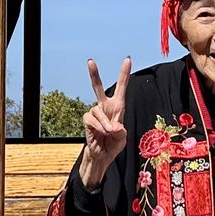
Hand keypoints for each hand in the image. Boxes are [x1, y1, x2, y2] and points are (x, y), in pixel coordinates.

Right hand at [78, 56, 130, 187]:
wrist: (102, 156)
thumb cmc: (113, 145)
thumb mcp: (122, 138)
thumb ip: (121, 131)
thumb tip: (114, 126)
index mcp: (118, 107)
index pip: (121, 88)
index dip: (124, 74)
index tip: (127, 59)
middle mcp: (105, 107)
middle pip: (97, 87)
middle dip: (94, 74)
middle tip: (90, 61)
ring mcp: (95, 113)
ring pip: (98, 111)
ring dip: (105, 123)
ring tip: (110, 132)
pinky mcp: (87, 120)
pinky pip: (92, 119)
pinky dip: (99, 126)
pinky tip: (102, 133)